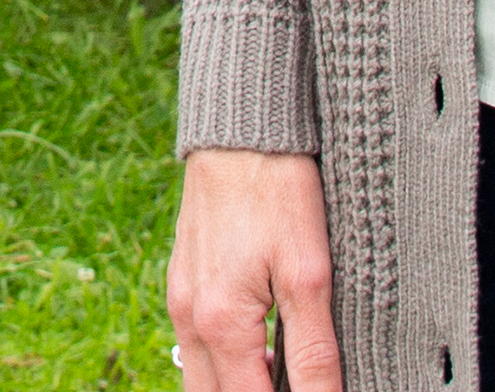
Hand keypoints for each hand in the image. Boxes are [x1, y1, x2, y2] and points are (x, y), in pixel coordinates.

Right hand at [168, 148, 336, 391]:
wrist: (241, 128)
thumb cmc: (278, 192)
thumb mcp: (308, 275)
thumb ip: (313, 353)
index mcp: (220, 325)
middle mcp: (189, 319)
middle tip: (297, 390)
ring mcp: (180, 299)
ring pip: (200, 378)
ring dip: (237, 389)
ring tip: (282, 382)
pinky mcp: (183, 279)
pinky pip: (196, 346)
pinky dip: (225, 365)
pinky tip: (261, 355)